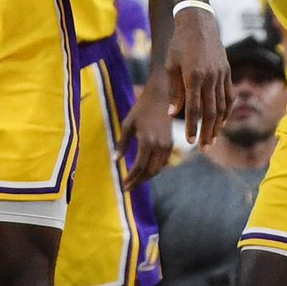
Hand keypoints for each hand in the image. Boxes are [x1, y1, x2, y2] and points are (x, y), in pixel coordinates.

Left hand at [119, 74, 172, 188]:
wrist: (162, 98)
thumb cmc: (141, 109)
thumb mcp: (128, 124)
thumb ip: (122, 143)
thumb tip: (115, 160)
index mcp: (147, 140)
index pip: (139, 166)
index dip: (131, 178)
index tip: (123, 186)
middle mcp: (159, 145)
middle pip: (150, 172)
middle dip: (138, 182)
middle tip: (127, 187)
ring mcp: (167, 146)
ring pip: (157, 169)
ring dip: (146, 177)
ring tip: (134, 180)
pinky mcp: (171, 144)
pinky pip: (162, 163)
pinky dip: (153, 169)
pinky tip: (144, 170)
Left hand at [167, 8, 230, 147]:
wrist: (199, 23)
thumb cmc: (179, 44)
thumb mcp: (171, 65)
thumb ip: (174, 91)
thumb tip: (174, 114)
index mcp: (193, 76)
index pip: (194, 109)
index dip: (192, 127)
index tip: (190, 142)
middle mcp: (209, 77)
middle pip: (210, 112)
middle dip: (206, 132)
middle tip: (203, 148)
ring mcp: (221, 75)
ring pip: (222, 106)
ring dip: (217, 125)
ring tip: (212, 140)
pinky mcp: (227, 72)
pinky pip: (229, 96)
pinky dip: (227, 111)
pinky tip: (222, 122)